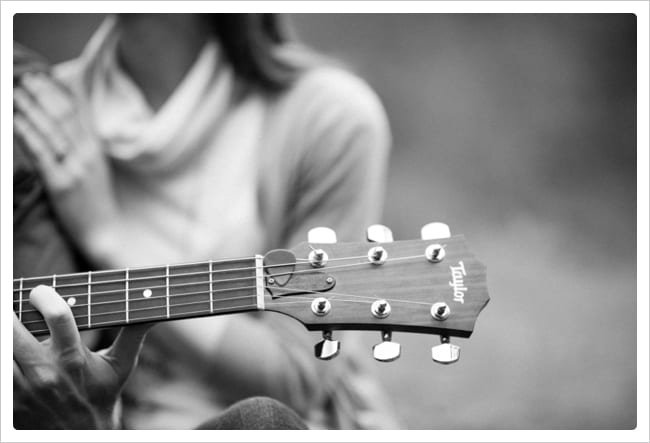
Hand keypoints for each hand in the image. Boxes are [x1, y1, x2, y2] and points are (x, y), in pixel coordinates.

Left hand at [13, 73, 119, 262]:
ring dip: (31, 109)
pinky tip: (16, 122)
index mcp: (96, 150)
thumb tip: (69, 124)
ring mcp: (75, 169)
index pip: (78, 113)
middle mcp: (87, 155)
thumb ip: (84, 145)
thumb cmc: (96, 201)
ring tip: (17, 94)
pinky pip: (42, 154)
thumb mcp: (96, 168)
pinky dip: (28, 134)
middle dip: (43, 95)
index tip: (43, 77)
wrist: (103, 231)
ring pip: (51, 131)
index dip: (59, 93)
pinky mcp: (61, 184)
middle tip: (27, 79)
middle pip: (64, 117)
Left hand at [13, 285, 151, 428]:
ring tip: (12, 325)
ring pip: (0, 349)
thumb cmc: (101, 397)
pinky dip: (2, 357)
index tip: (41, 292)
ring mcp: (21, 388)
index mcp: (72, 357)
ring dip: (5, 333)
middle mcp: (44, 371)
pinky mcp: (8, 403)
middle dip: (10, 311)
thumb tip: (155, 309)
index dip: (45, 295)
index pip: (58, 314)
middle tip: (15, 306)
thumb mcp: (121, 366)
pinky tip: (11, 351)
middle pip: (12, 327)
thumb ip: (134, 332)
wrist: (80, 436)